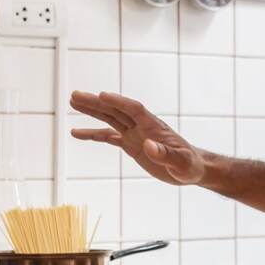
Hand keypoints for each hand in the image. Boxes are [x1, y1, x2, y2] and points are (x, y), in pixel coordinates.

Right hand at [69, 91, 205, 185]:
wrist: (191, 169)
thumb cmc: (189, 166)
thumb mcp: (181, 163)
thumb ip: (165, 154)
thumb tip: (148, 145)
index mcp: (154, 127)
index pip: (135, 109)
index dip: (119, 102)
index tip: (102, 95)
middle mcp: (142, 127)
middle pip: (116, 110)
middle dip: (97, 103)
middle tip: (75, 95)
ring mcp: (135, 134)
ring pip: (110, 119)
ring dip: (92, 111)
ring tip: (73, 102)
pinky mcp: (131, 145)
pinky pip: (108, 137)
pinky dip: (93, 134)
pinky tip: (76, 133)